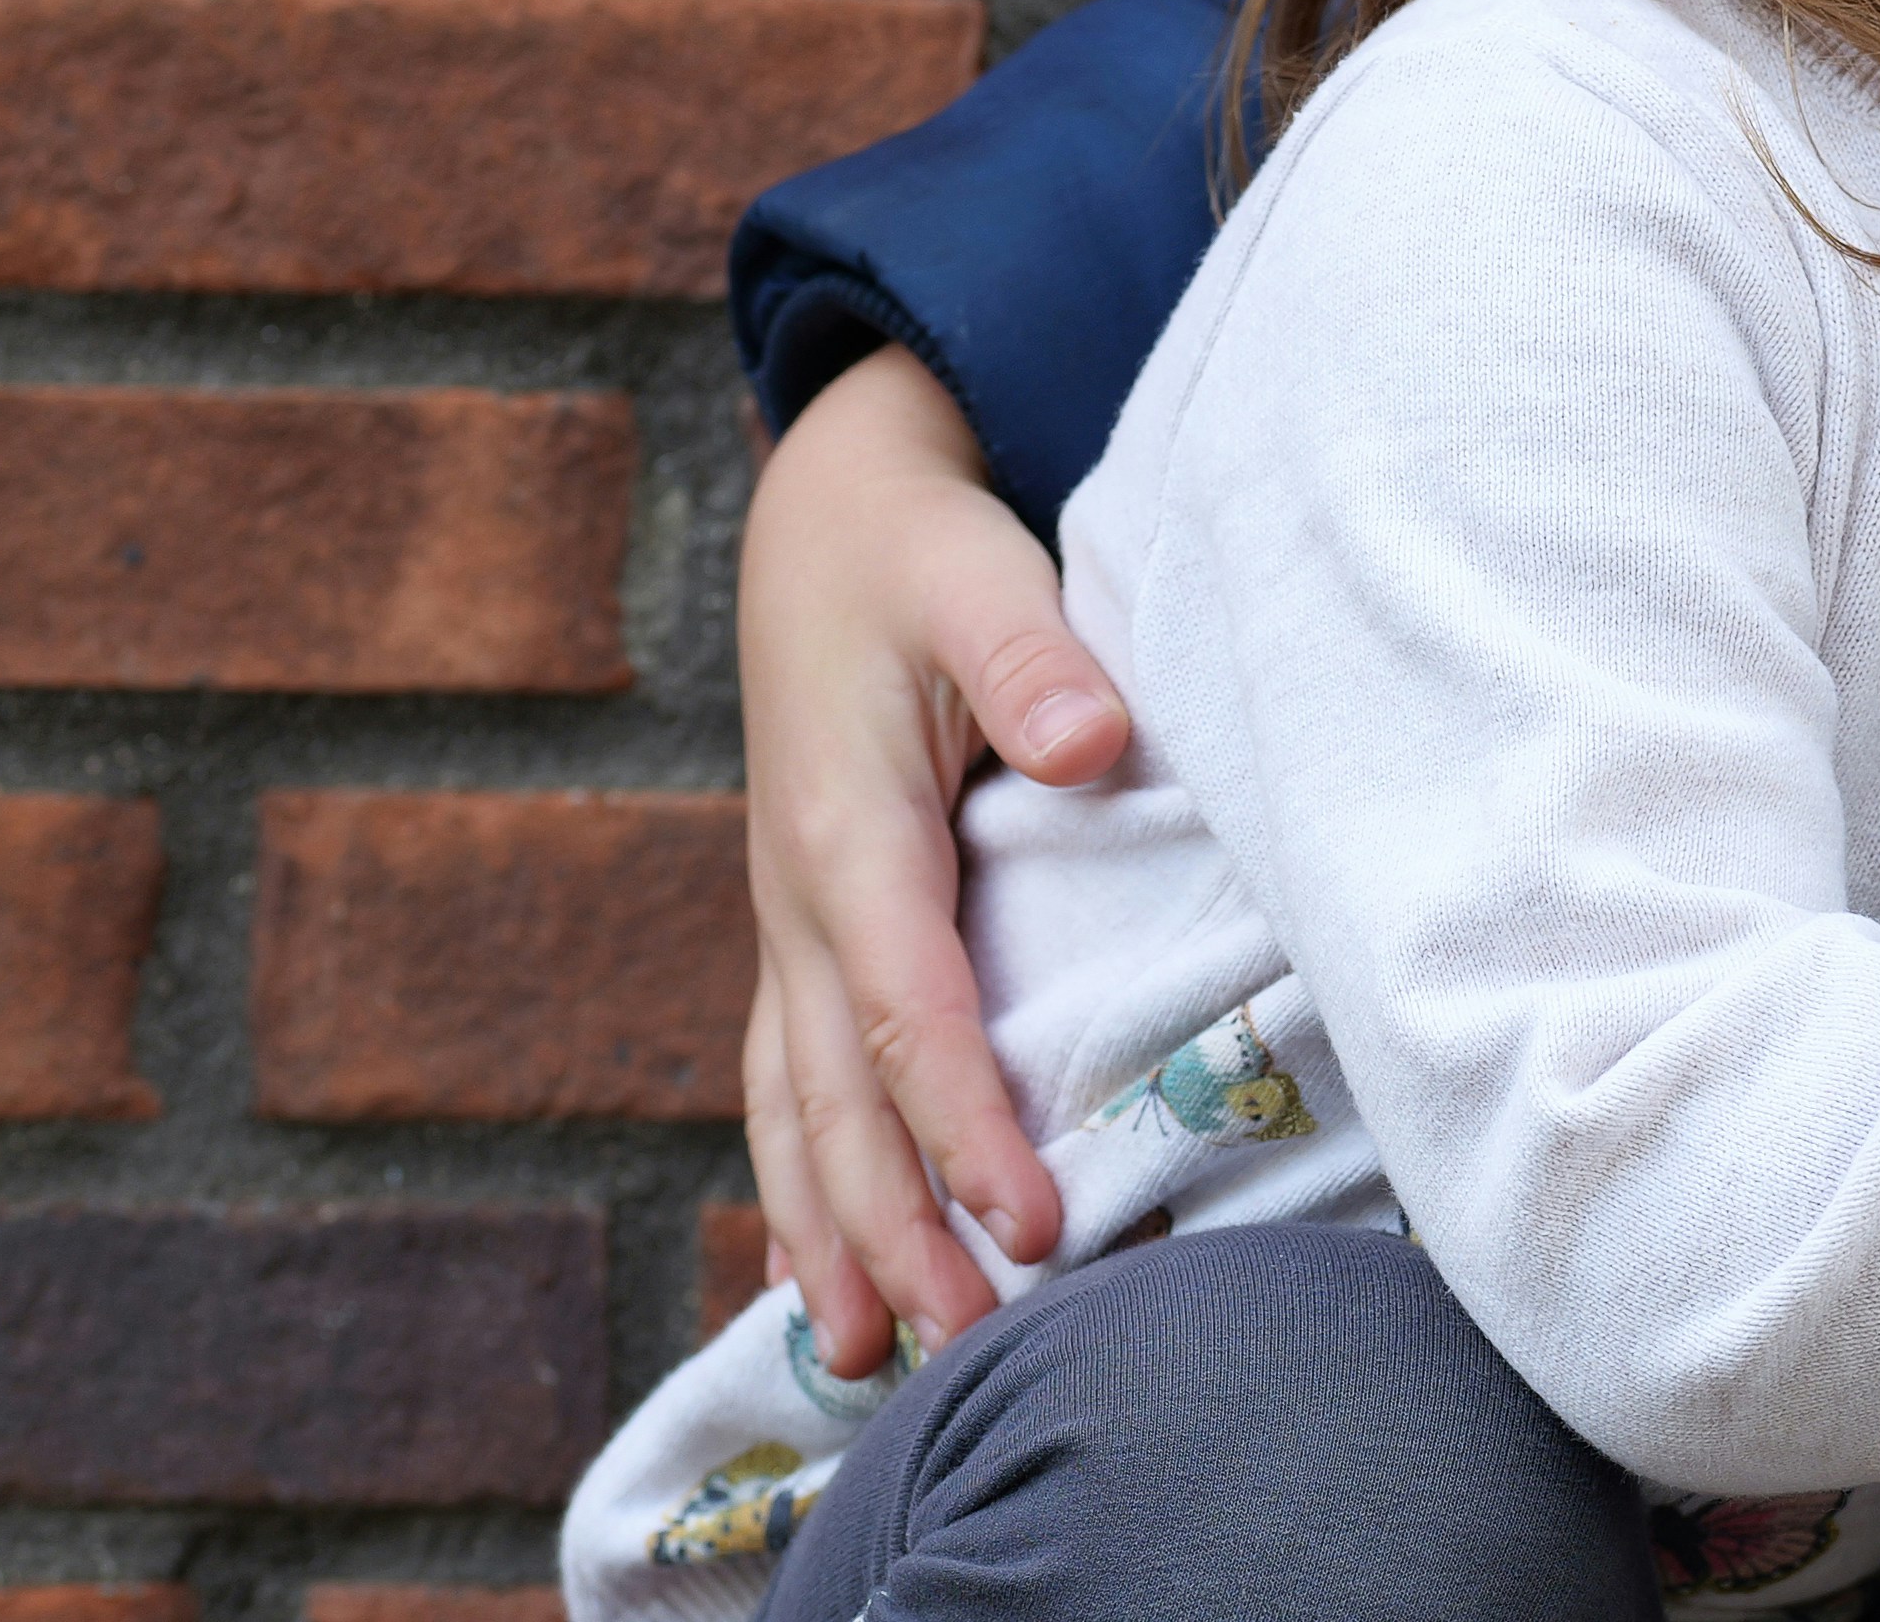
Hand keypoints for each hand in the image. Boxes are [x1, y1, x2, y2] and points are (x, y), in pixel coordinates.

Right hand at [734, 347, 1129, 1370]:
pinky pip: (791, 1079)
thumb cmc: (917, 548)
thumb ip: (1036, 657)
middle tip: (964, 1347)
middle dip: (895, 1229)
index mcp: (846, 834)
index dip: (965, 1126)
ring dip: (831, 1232)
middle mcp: (799, 901)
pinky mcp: (805, 928)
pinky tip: (828, 1267)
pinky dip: (806, 1179)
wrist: (827, 519)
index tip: (1033, 1221)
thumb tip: (1090, 746)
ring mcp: (789, 924)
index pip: (910, 1012)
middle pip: (839, 1099)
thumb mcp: (978, 571)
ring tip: (869, 1359)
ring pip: (795, 1109)